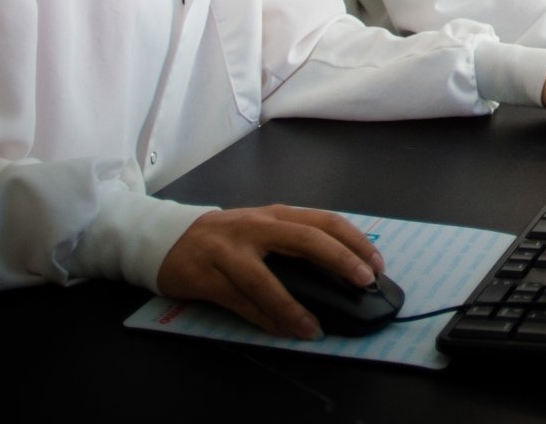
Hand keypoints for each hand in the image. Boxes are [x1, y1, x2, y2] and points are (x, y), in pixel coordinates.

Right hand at [156, 204, 381, 339]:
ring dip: (294, 307)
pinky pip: (240, 302)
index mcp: (276, 215)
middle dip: (339, 260)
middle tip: (364, 282)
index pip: (324, 221)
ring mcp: (229, 251)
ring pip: (267, 280)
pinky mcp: (207, 276)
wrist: (168, 238)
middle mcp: (255, 227)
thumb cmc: (226, 237)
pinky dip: (264, 318)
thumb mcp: (262, 229)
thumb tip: (341, 270)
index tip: (377, 264)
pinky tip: (283, 330)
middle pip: (304, 240)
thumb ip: (294, 242)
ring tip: (315, 328)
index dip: (354, 241)